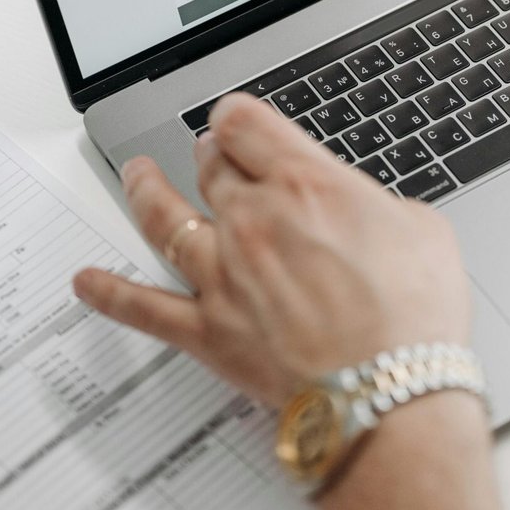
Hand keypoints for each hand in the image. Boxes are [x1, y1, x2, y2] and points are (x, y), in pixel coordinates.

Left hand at [73, 94, 471, 406]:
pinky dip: (110, 293)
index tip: (240, 123)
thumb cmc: (413, 317)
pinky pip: (144, 307)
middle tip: (212, 154)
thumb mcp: (423, 229)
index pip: (244, 122)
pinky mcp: (209, 330)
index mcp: (306, 184)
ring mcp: (223, 274)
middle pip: (210, 166)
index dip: (238, 117)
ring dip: (145, 191)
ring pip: (164, 218)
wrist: (390, 391)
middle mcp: (254, 220)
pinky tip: (87, 282)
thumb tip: (371, 213)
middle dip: (211, 154)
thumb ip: (380, 206)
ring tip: (137, 177)